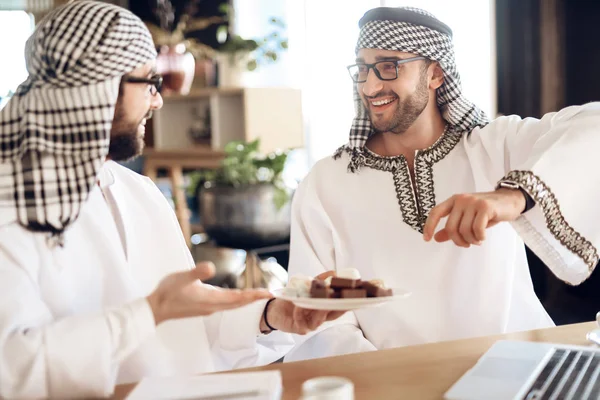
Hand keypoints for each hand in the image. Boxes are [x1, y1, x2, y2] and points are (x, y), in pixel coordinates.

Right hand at [147, 262, 272, 324]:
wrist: (155, 309)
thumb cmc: (167, 292)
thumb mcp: (181, 278)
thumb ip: (196, 273)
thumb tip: (210, 267)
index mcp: (211, 299)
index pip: (239, 297)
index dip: (254, 295)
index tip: (269, 293)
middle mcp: (213, 306)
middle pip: (239, 303)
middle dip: (255, 298)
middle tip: (271, 294)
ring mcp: (208, 307)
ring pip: (233, 304)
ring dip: (246, 299)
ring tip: (258, 294)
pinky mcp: (204, 306)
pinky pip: (226, 304)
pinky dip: (236, 300)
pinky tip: (236, 296)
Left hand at [260, 271, 345, 334]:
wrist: (274, 308)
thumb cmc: (293, 298)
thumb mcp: (306, 286)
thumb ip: (319, 280)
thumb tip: (334, 273)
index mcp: (323, 309)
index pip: (338, 307)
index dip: (347, 302)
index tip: (354, 295)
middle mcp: (319, 318)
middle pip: (332, 314)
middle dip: (338, 306)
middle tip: (340, 295)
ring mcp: (310, 325)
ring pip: (319, 319)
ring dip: (321, 309)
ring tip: (322, 299)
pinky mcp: (299, 328)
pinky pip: (302, 322)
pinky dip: (300, 312)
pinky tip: (297, 305)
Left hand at [422, 188, 525, 246]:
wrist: (509, 200)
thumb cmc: (487, 211)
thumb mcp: (467, 218)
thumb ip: (452, 227)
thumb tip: (436, 237)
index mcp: (454, 200)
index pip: (435, 212)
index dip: (429, 226)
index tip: (427, 239)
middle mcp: (461, 199)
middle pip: (451, 227)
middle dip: (458, 240)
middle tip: (467, 244)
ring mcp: (473, 202)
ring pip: (464, 230)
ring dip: (471, 240)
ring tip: (478, 239)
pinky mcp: (485, 207)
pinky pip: (477, 229)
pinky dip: (480, 237)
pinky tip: (483, 236)